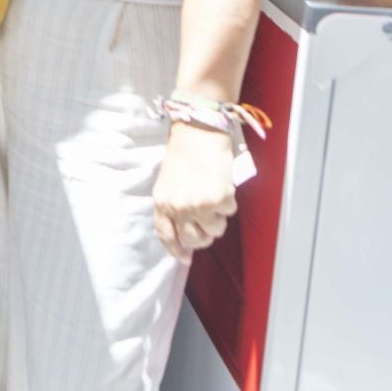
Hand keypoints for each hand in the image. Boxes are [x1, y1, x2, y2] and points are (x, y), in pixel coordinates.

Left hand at [151, 122, 238, 259]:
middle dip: (204, 235)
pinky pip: (229, 212)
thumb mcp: (168, 181)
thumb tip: (185, 228)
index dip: (176, 249)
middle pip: (194, 239)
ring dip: (218, 217)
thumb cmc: (183, 153)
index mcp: (162, 201)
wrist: (198, 132)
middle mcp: (178, 207)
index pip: (166, 235)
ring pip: (215, 229)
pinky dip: (229, 201)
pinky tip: (222, 185)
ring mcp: (199, 205)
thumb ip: (173, 204)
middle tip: (209, 221)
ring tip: (214, 195)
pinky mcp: (219, 199)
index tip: (185, 258)